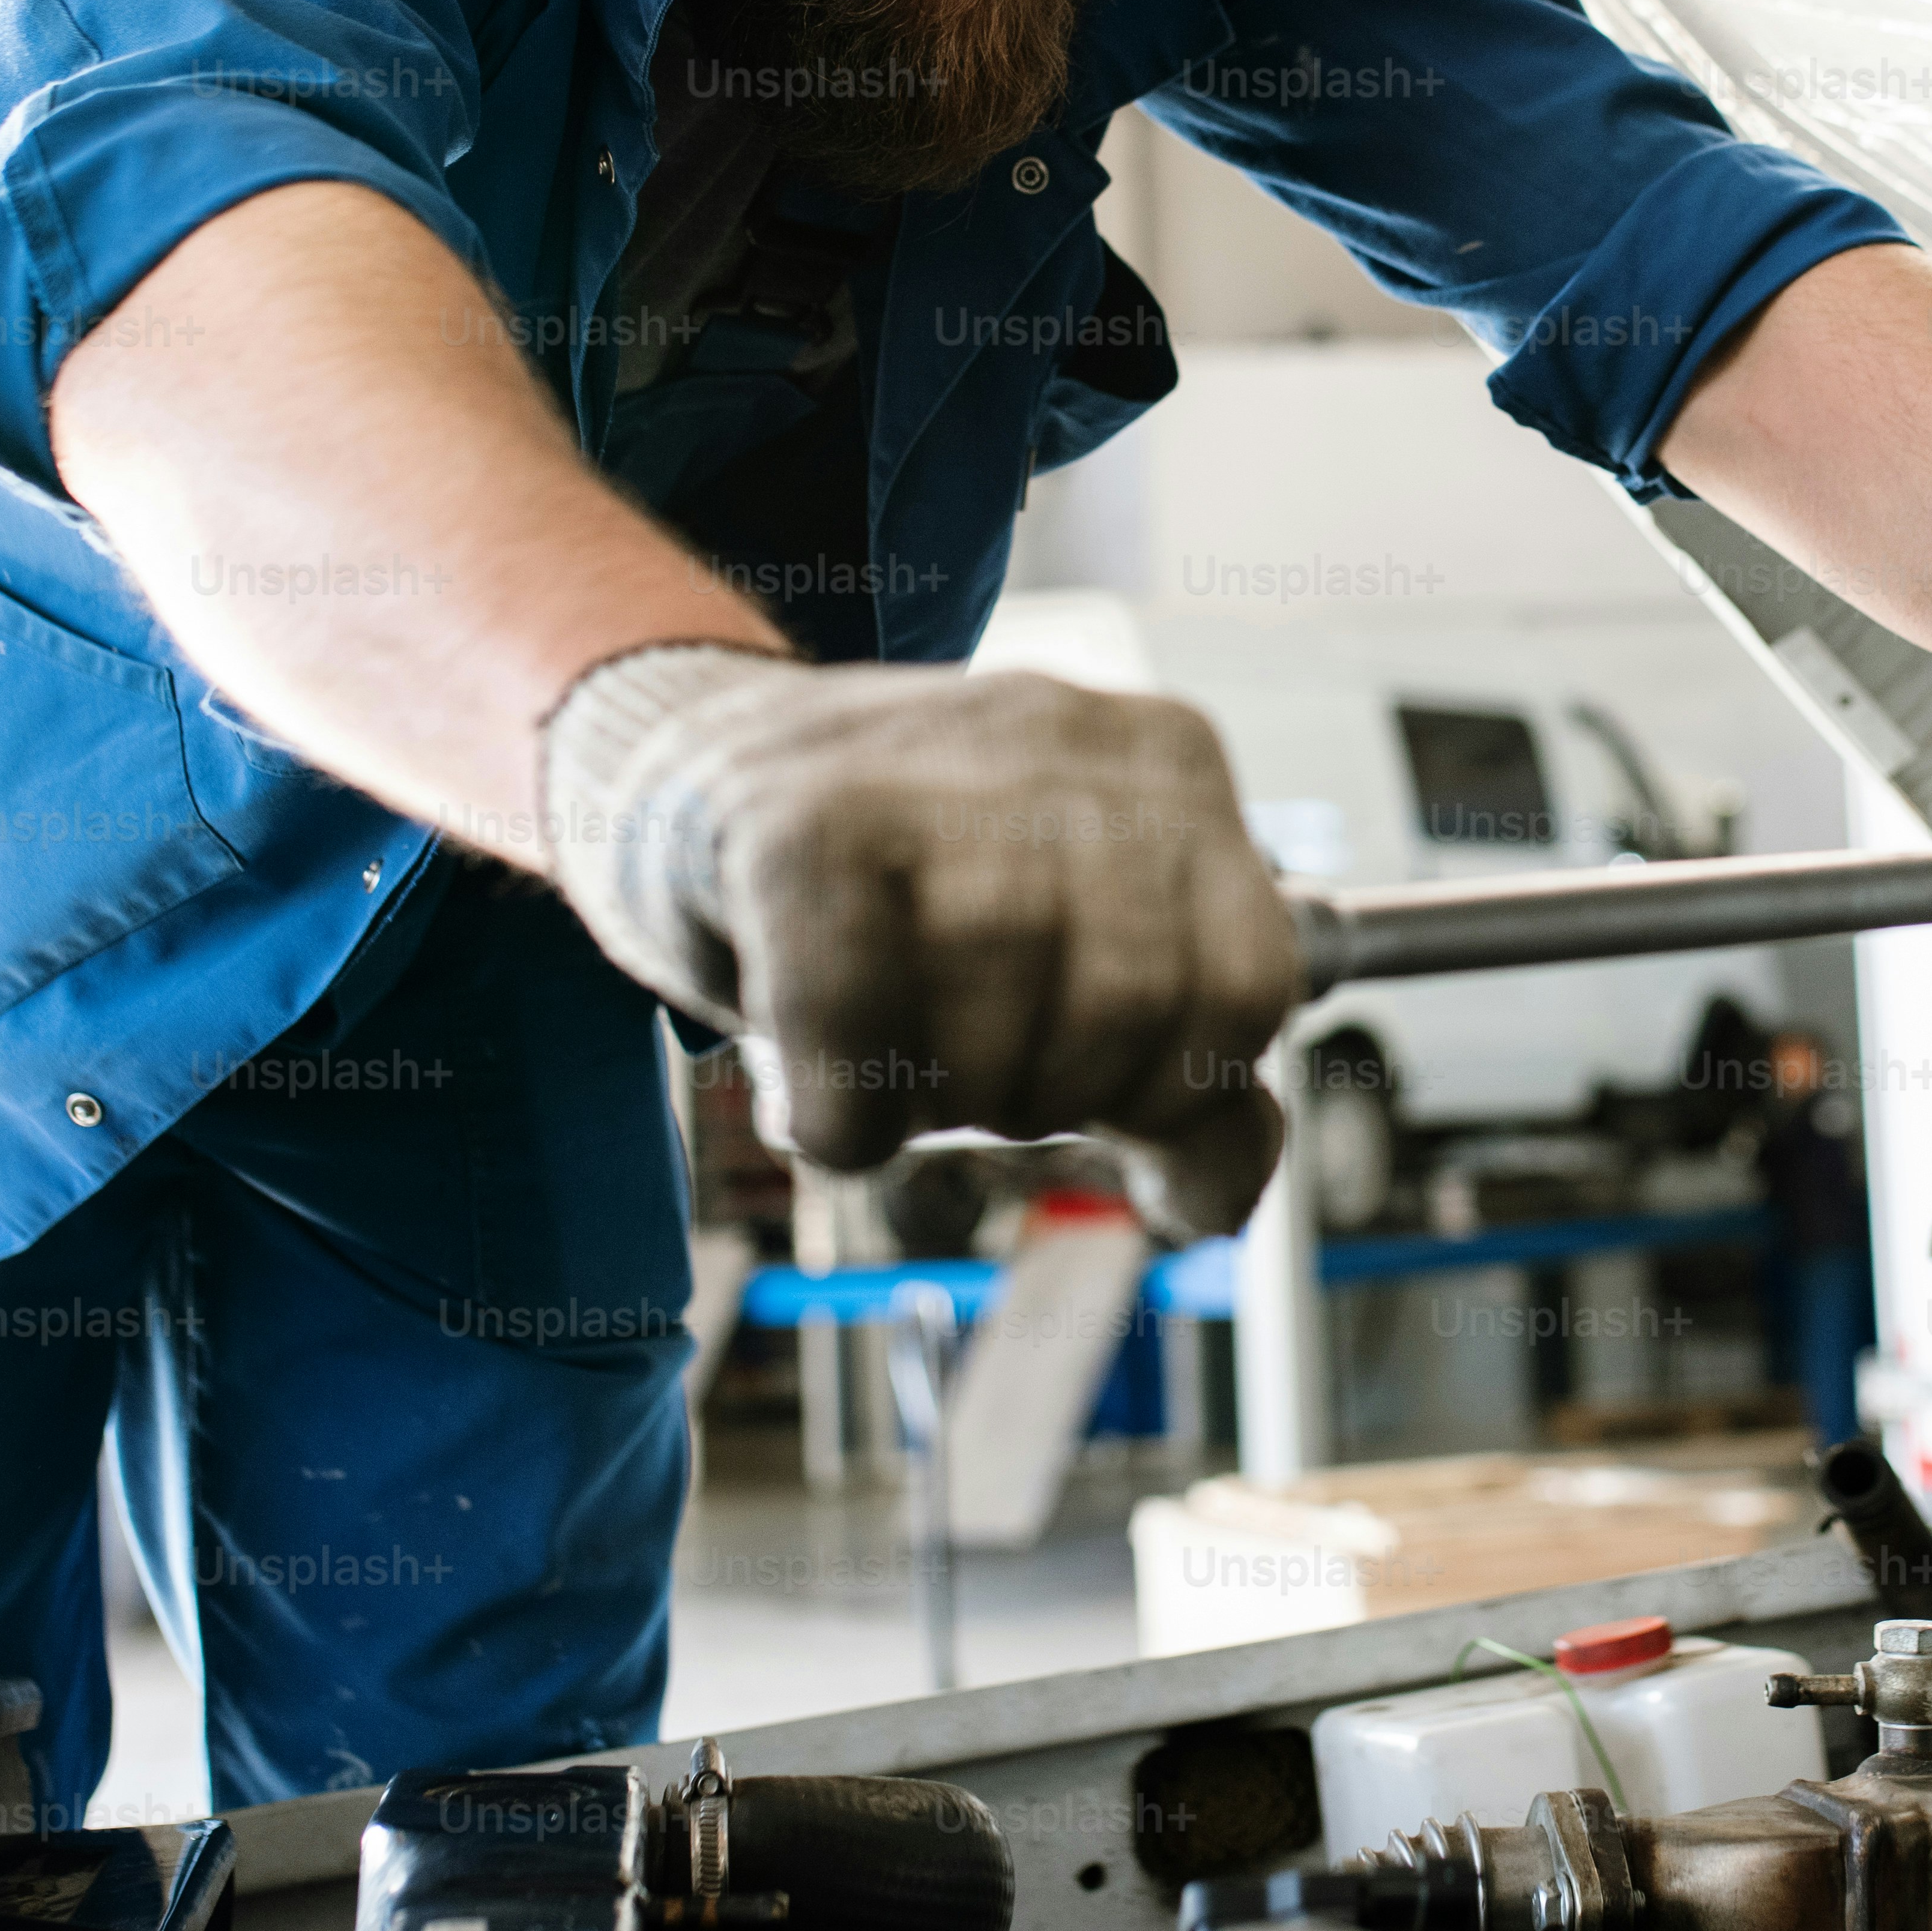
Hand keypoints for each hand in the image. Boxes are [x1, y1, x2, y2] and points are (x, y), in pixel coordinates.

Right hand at [540, 645, 1297, 1231]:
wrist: (680, 780)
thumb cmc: (895, 898)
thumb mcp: (1069, 967)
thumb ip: (1174, 1075)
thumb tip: (1210, 1197)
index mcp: (1167, 759)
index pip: (1251, 983)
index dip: (1172, 1087)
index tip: (1091, 1085)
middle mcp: (1066, 733)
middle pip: (1131, 1017)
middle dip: (1046, 1094)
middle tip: (961, 1062)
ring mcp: (928, 765)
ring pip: (1001, 1039)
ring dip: (933, 1104)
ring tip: (886, 1043)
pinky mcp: (796, 828)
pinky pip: (858, 1058)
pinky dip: (838, 1116)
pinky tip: (814, 1065)